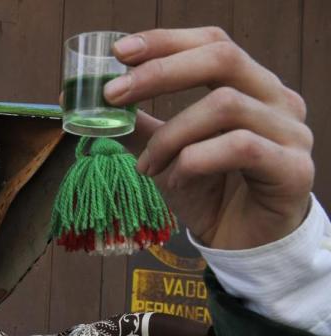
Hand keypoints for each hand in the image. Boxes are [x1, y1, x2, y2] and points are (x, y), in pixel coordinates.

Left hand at [103, 27, 313, 249]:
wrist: (242, 244)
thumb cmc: (208, 192)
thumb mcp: (164, 153)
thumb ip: (139, 125)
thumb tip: (90, 102)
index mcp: (249, 86)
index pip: (212, 43)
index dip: (165, 41)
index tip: (118, 52)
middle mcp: (276, 100)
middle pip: (222, 59)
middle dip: (159, 73)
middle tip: (113, 95)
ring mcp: (290, 132)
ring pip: (224, 105)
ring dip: (171, 135)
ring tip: (148, 166)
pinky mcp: (294, 168)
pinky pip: (240, 147)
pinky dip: (196, 161)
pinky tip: (177, 180)